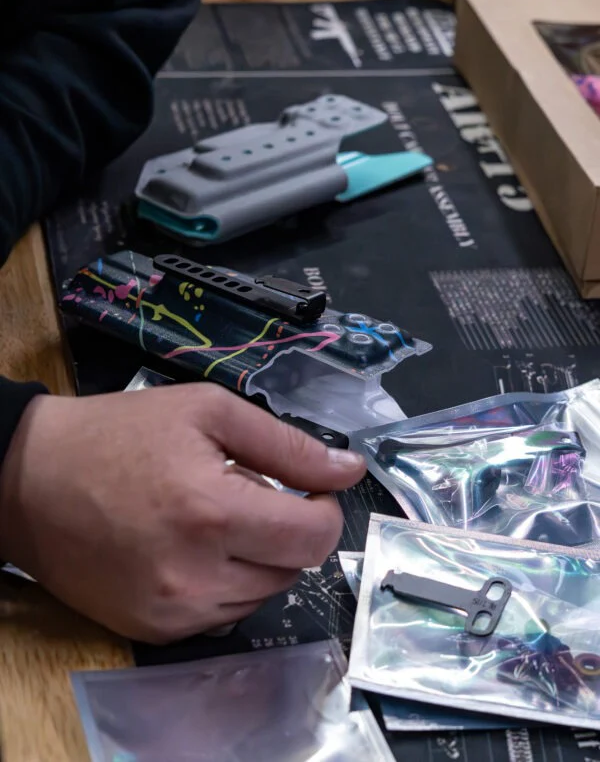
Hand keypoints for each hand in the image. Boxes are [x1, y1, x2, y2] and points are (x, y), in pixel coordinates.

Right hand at [0, 384, 364, 642]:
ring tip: (214, 519)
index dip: (323, 510)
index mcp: (212, 513)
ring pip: (262, 595)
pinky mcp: (152, 631)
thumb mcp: (206, 411)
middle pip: (293, 569)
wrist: (30, 481)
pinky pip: (222, 615)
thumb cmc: (118, 435)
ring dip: (257, 558)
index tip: (308, 490)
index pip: (314, 538)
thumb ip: (287, 444)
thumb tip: (349, 470)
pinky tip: (193, 549)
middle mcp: (196, 576)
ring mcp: (172, 613)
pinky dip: (225, 583)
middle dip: (287, 529)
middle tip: (246, 493)